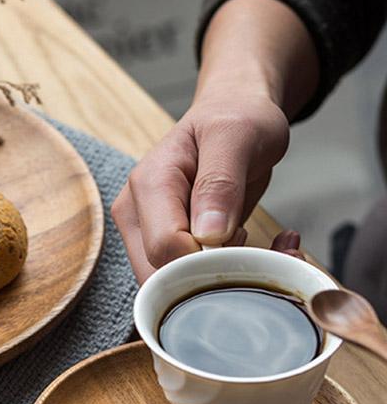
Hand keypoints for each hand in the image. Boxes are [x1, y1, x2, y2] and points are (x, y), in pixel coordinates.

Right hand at [111, 90, 296, 281]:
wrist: (233, 114)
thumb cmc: (235, 117)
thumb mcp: (237, 135)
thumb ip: (220, 181)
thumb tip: (208, 234)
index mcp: (148, 186)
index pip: (165, 248)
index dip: (208, 258)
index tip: (246, 240)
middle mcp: (137, 216)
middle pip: (161, 278)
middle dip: (214, 277)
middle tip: (265, 254)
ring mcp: (147, 236)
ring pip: (173, 288)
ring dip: (224, 281)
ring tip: (267, 250)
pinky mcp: (165, 249)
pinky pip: (186, 282)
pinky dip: (225, 277)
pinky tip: (256, 253)